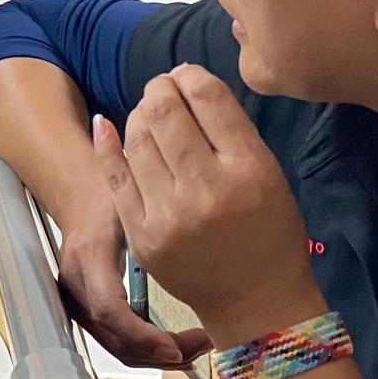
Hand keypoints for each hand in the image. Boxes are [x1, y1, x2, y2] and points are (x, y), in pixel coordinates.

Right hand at [55, 202, 212, 368]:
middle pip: (115, 339)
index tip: (176, 349)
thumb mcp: (135, 206)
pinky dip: (146, 347)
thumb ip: (157, 231)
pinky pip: (116, 340)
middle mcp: (77, 285)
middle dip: (160, 354)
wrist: (79, 198)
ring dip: (157, 356)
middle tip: (202, 346)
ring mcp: (77, 302)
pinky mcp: (85, 311)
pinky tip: (175, 343)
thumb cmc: (110, 198)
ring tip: (197, 347)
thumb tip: (201, 262)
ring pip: (117, 347)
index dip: (142, 336)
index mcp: (89, 256)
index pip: (109, 309)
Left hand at [91, 65, 321, 346]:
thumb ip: (232, 130)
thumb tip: (188, 82)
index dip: (190, 75)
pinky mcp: (142, 235)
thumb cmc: (270, 233)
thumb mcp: (269, 174)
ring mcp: (169, 215)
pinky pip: (116, 177)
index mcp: (248, 168)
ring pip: (136, 138)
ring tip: (148, 114)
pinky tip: (107, 124)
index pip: (207, 97)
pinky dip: (109, 144)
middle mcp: (206, 189)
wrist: (256, 302)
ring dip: (138, 116)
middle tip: (162, 89)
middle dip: (159, 89)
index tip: (186, 76)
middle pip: (164, 111)